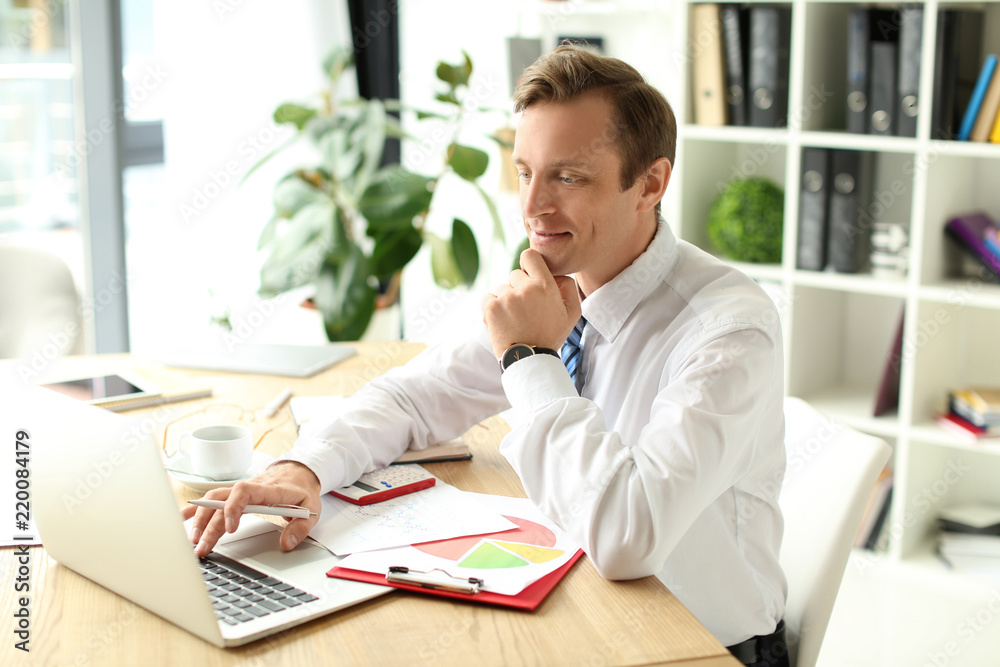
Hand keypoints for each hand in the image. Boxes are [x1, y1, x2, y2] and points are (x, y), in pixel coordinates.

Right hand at [181, 461, 321, 556]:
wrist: (299, 472)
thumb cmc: (302, 490)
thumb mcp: (311, 508)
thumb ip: (300, 527)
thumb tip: (287, 543)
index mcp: (268, 489)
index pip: (244, 492)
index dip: (233, 508)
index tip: (229, 529)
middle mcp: (250, 487)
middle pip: (222, 501)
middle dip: (209, 525)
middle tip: (201, 548)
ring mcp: (240, 491)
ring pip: (213, 500)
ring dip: (199, 519)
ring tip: (190, 540)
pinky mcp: (235, 495)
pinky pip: (212, 500)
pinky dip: (196, 509)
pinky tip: (183, 520)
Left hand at [482, 248, 581, 358]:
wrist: (529, 360)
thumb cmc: (551, 336)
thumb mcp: (572, 313)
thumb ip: (569, 286)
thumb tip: (556, 272)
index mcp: (545, 286)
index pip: (529, 256)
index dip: (529, 264)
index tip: (529, 275)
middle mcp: (524, 289)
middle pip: (515, 274)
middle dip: (519, 287)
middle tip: (526, 309)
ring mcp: (506, 298)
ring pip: (502, 288)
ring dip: (506, 299)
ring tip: (515, 319)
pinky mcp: (490, 308)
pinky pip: (488, 297)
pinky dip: (492, 307)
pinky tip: (503, 321)